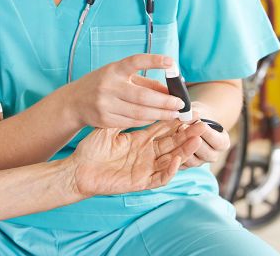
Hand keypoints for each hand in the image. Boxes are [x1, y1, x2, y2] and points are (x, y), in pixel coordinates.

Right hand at [65, 54, 185, 129]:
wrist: (73, 102)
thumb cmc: (102, 85)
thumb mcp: (119, 77)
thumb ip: (144, 82)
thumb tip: (171, 89)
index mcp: (113, 70)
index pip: (135, 62)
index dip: (153, 61)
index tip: (171, 62)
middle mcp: (108, 86)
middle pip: (142, 96)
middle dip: (165, 101)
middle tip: (180, 104)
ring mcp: (105, 104)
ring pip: (139, 113)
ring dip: (160, 114)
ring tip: (173, 114)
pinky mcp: (105, 120)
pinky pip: (132, 122)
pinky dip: (147, 121)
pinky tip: (156, 119)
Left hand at [69, 120, 206, 195]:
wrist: (78, 170)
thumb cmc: (90, 150)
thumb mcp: (107, 129)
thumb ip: (122, 118)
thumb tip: (133, 98)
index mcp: (139, 142)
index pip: (162, 130)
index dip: (175, 122)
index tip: (187, 111)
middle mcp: (145, 155)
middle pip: (172, 144)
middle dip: (187, 134)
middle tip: (201, 122)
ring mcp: (144, 169)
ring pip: (171, 160)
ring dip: (185, 150)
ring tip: (197, 138)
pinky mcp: (140, 182)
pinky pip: (160, 177)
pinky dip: (170, 169)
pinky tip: (178, 159)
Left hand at [177, 102, 230, 168]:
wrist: (192, 123)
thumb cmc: (198, 116)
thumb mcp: (198, 112)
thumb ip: (194, 115)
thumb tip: (186, 115)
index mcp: (222, 143)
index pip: (217, 141)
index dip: (208, 133)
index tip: (200, 123)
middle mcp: (213, 155)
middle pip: (205, 153)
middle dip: (193, 140)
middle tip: (182, 128)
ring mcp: (199, 162)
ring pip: (192, 160)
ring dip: (182, 148)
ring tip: (173, 135)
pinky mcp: (186, 166)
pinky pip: (180, 164)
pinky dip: (173, 156)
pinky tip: (165, 145)